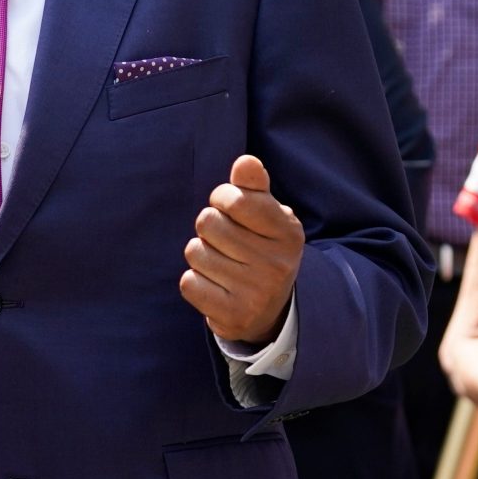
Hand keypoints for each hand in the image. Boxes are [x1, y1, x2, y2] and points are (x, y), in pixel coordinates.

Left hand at [179, 154, 304, 345]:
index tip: (230, 208)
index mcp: (288, 233)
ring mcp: (256, 294)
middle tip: (225, 240)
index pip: (236, 198)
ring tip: (222, 264)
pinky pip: (188, 283)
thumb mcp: (268, 215)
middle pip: (208, 222)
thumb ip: (254, 187)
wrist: (270, 311)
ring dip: (201, 255)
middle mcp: (277, 265)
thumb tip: (245, 162)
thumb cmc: (262, 249)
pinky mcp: (232, 317)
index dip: (223, 198)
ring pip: (195, 252)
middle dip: (209, 228)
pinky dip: (195, 281)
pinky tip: (215, 285)